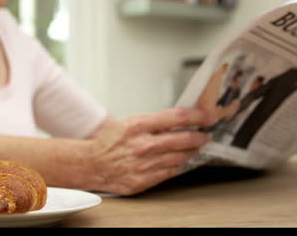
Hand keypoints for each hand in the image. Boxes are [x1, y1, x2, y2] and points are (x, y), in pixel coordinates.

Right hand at [88, 108, 210, 195]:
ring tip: (194, 148)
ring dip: (191, 152)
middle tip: (205, 135)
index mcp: (138, 125)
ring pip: (179, 158)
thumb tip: (177, 121)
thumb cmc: (107, 141)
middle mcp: (142, 145)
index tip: (207, 117)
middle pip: (183, 139)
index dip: (197, 117)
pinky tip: (180, 161)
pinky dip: (178, 166)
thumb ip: (153, 123)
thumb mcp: (129, 123)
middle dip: (199, 137)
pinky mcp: (142, 180)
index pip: (176, 117)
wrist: (89, 163)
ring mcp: (143, 164)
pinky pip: (169, 173)